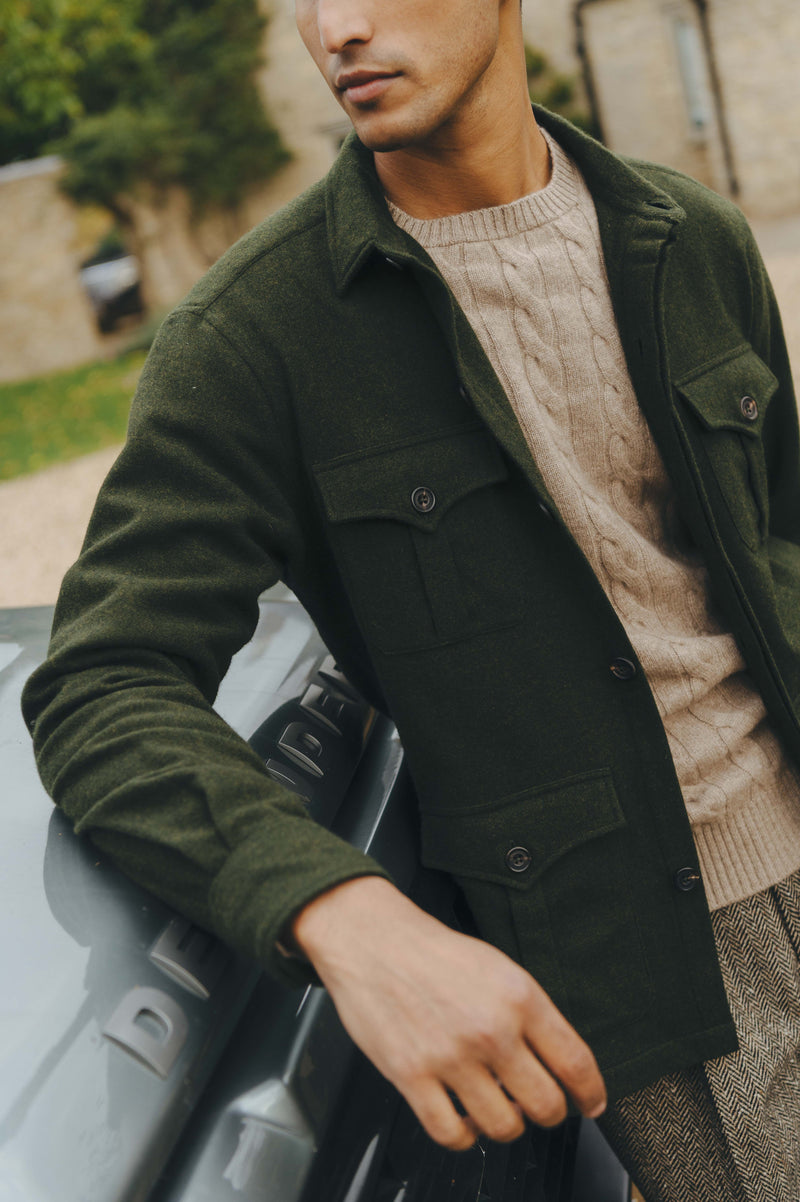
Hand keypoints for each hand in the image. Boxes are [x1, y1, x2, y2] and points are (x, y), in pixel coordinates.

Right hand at [292, 876, 606, 1149]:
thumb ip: (531, 1013)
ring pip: (504, 1126)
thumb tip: (560, 1061)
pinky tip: (462, 1118)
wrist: (374, 941)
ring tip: (497, 1107)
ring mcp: (450, 1056)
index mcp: (519, 997)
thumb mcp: (499, 967)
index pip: (576, 1062)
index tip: (591, 1104)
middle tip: (539, 1105)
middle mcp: (490, 1029)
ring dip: (507, 1124)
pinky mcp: (412, 1076)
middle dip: (550, 1112)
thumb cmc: (434, 953)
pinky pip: (452, 1134)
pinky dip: (464, 1136)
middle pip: (546, 1105)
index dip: (591, 1093)